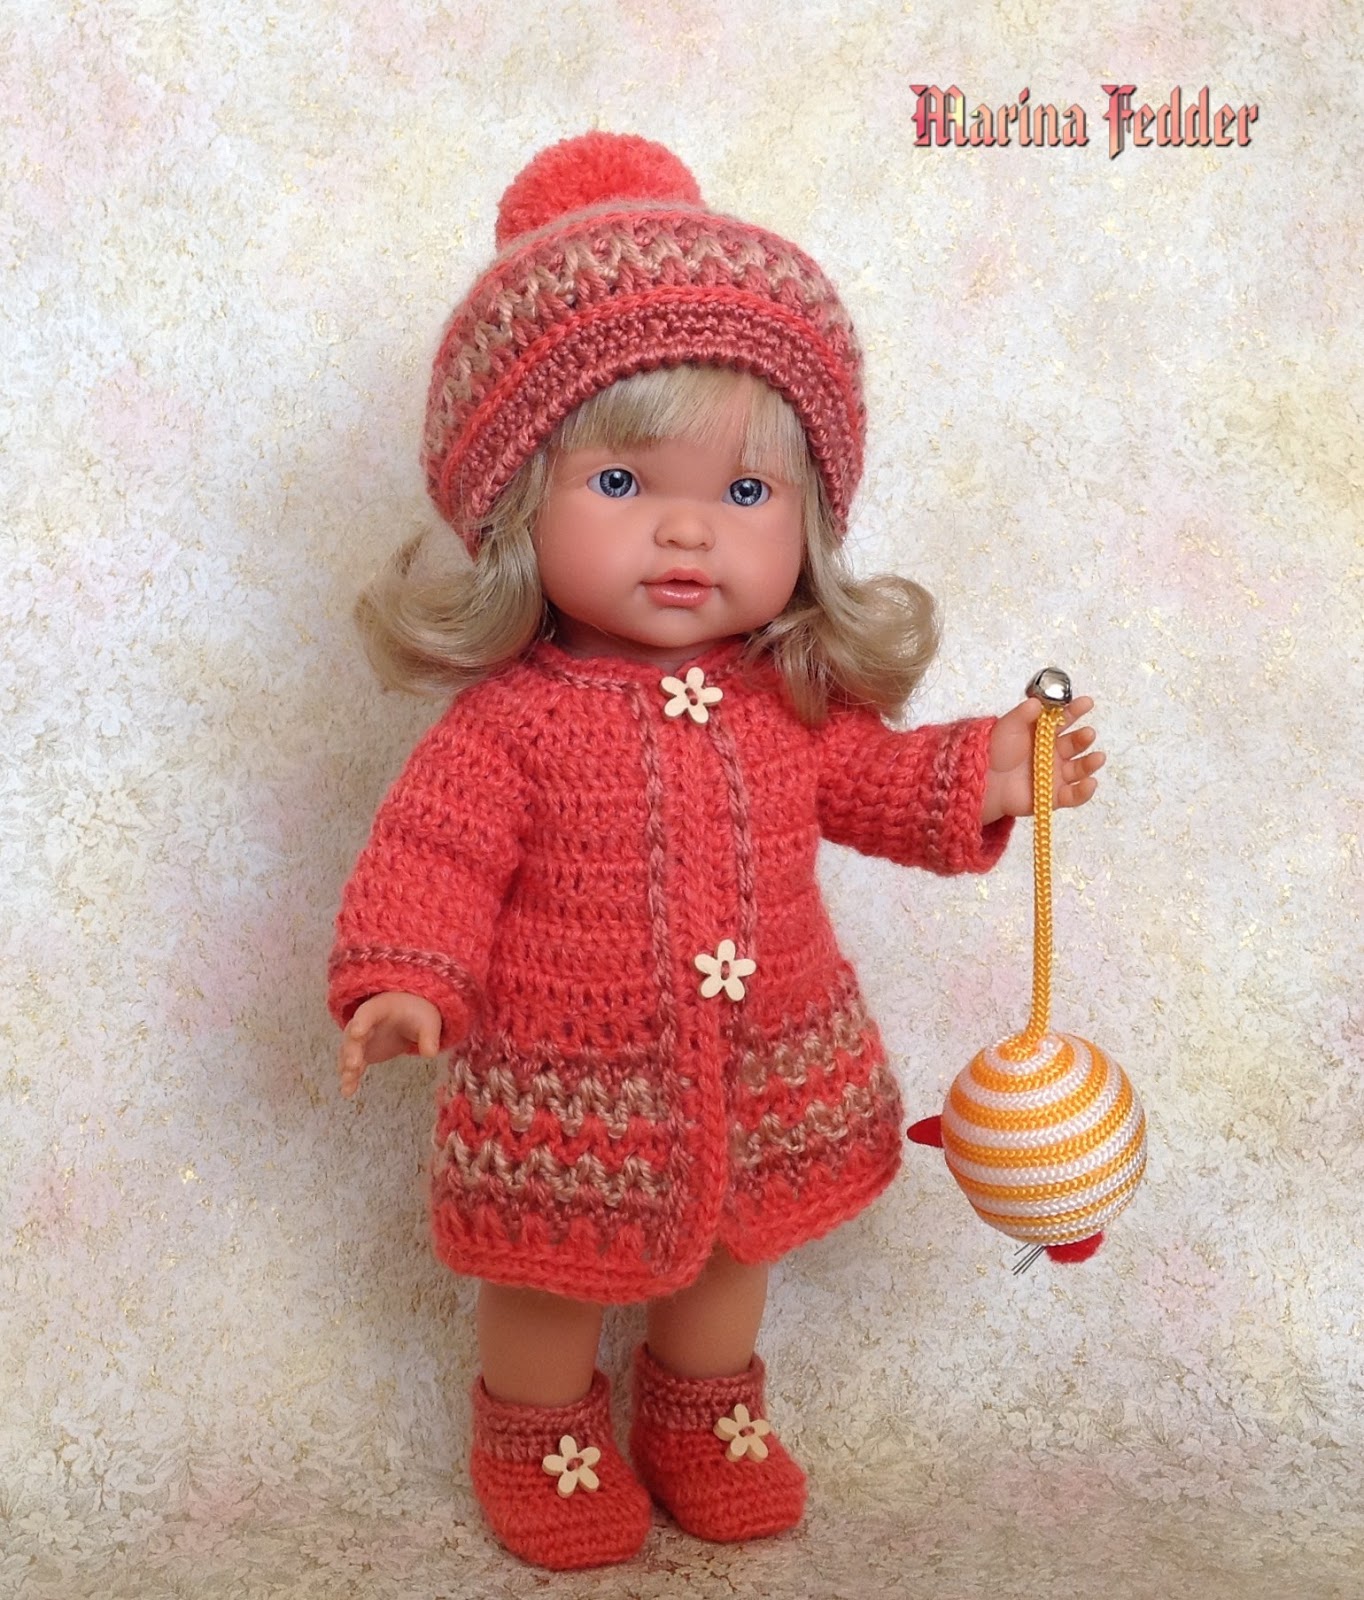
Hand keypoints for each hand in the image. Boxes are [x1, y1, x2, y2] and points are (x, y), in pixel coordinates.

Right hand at [338, 992, 441, 1098]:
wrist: (408, 1015)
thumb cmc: (417, 1014)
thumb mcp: (428, 1021)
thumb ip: (429, 1036)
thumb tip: (430, 1053)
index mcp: (380, 1008)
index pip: (368, 1012)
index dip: (362, 1021)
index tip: (357, 1032)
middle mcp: (364, 1023)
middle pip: (353, 1035)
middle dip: (352, 1050)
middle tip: (353, 1065)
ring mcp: (360, 1039)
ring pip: (348, 1052)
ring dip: (347, 1067)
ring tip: (348, 1083)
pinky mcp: (361, 1054)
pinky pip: (353, 1066)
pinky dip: (350, 1078)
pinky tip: (348, 1092)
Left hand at [981, 695, 1104, 825]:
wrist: (982, 780)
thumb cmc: (994, 750)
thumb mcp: (1007, 726)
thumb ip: (1023, 714)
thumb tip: (1038, 702)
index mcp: (1044, 733)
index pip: (1064, 720)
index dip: (1076, 710)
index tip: (1087, 702)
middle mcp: (1053, 753)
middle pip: (1075, 745)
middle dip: (1084, 739)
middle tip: (1088, 734)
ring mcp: (1054, 775)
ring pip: (1079, 769)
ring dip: (1090, 763)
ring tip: (1098, 757)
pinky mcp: (1053, 796)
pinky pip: (1073, 795)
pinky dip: (1084, 791)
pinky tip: (1090, 783)